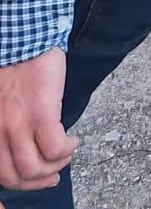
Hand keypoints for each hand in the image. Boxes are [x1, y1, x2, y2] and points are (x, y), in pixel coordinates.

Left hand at [0, 48, 76, 193]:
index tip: (38, 179)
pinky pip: (54, 147)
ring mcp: (18, 123)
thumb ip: (8, 124)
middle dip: (38, 181)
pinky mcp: (41, 112)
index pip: (1, 173)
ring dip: (55, 167)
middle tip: (55, 174)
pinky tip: (74, 140)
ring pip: (34, 168)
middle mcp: (0, 131)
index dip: (21, 183)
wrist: (26, 38)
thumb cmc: (15, 64)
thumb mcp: (3, 103)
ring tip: (67, 154)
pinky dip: (67, 150)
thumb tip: (25, 144)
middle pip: (16, 176)